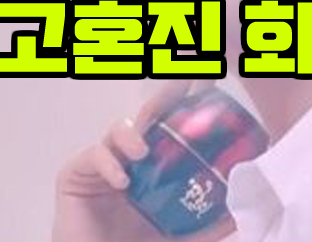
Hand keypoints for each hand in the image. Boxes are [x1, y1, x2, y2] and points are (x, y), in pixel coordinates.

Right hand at [52, 80, 235, 241]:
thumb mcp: (176, 236)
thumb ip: (203, 226)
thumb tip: (236, 215)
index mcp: (152, 168)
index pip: (168, 130)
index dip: (182, 107)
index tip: (202, 85)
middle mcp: (128, 158)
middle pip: (146, 120)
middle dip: (162, 101)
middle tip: (179, 88)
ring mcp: (103, 163)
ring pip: (119, 130)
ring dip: (132, 135)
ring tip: (143, 153)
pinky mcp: (76, 174)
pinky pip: (93, 156)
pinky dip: (108, 163)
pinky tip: (122, 181)